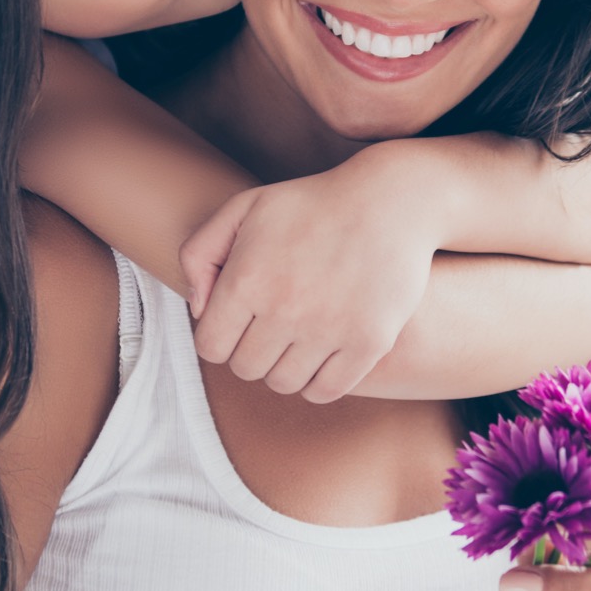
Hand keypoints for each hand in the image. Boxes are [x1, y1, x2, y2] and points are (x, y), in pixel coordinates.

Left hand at [182, 145, 446, 402]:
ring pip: (284, 383)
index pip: (211, 347)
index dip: (221, 336)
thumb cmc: (311, 204)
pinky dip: (318, 382)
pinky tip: (322, 356)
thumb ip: (200, 253)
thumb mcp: (244, 208)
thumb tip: (199, 310)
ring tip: (297, 340)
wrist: (390, 200)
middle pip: (246, 368)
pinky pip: (326, 391)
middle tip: (272, 328)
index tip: (239, 323)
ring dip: (285, 367)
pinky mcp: (368, 342)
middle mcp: (285, 308)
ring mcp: (328, 328)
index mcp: (247, 278)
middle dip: (252, 351)